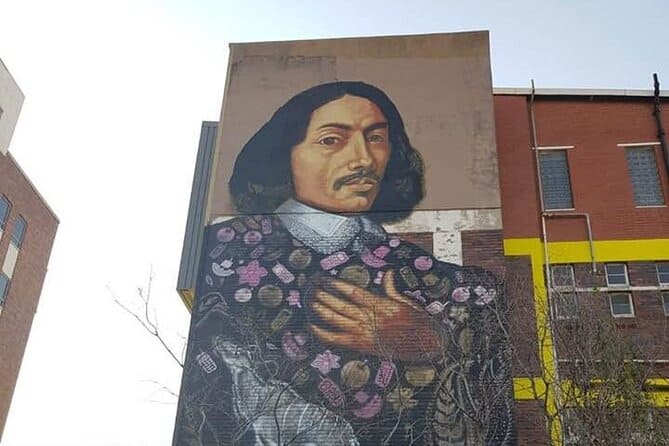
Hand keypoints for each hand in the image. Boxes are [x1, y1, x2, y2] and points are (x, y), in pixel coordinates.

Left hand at [308, 270, 441, 360]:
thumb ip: (392, 289)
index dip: (335, 284)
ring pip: (335, 320)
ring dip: (320, 310)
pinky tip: (312, 326)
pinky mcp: (362, 346)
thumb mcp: (407, 302)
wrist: (427, 346)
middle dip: (323, 295)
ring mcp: (364, 333)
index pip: (352, 292)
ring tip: (310, 300)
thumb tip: (388, 273)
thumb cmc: (419, 323)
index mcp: (380, 304)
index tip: (324, 278)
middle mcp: (370, 318)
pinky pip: (336, 340)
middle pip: (339, 304)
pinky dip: (322, 333)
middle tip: (311, 287)